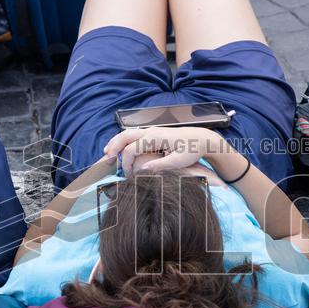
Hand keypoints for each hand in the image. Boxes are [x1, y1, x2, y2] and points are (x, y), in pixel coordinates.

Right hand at [102, 127, 223, 176]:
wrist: (202, 139)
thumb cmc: (192, 150)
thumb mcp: (178, 161)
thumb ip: (161, 165)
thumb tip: (144, 170)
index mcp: (156, 137)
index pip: (132, 149)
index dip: (127, 163)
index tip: (128, 176)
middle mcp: (152, 132)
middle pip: (125, 136)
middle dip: (113, 147)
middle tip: (106, 160)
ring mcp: (152, 131)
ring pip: (127, 133)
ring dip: (116, 142)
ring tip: (107, 153)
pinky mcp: (153, 134)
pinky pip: (134, 135)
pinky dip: (123, 141)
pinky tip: (120, 149)